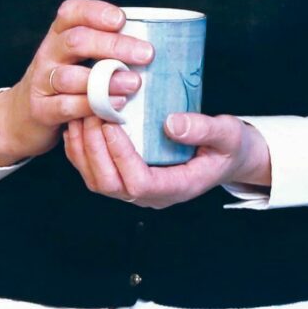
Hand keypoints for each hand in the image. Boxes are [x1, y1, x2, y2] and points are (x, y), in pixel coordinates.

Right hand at [0, 0, 158, 166]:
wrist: (20, 117)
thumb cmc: (62, 83)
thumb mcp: (76, 59)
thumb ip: (103, 49)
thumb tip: (148, 43)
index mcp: (59, 35)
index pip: (72, 12)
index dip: (96, 12)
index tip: (122, 19)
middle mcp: (48, 53)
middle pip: (76, 41)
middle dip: (113, 45)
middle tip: (145, 54)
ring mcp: (42, 81)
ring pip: (70, 76)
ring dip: (106, 79)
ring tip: (133, 83)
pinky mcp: (41, 109)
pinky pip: (65, 106)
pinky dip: (91, 105)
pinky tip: (115, 105)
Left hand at [62, 110, 271, 208]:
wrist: (228, 156)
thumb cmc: (229, 146)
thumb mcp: (228, 134)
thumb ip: (205, 129)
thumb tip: (171, 123)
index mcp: (178, 188)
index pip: (140, 183)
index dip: (121, 156)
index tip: (112, 124)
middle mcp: (153, 196)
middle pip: (110, 185)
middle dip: (94, 149)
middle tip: (91, 113)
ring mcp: (137, 190)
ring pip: (97, 181)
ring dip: (83, 149)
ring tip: (80, 114)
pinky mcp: (127, 179)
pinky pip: (95, 172)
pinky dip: (81, 151)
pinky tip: (78, 125)